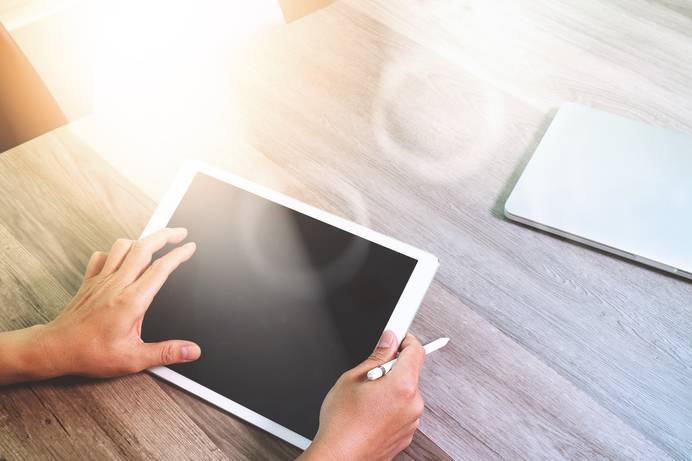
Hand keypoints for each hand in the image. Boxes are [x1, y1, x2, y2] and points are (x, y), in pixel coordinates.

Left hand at [35, 228, 199, 378]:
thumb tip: (191, 351)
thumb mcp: (134, 359)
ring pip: (123, 246)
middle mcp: (117, 285)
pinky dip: (116, 251)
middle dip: (164, 235)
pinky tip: (123, 257)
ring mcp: (101, 280)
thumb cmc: (90, 354)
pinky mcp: (90, 282)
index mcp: (131, 301)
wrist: (55, 349)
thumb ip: (166, 353)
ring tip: (155, 241)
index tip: (190, 247)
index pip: (160, 269)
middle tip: (179, 233)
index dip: (178, 255)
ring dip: (141, 239)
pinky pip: (103, 256)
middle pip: (143, 248)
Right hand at [301, 331, 425, 460]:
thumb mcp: (353, 378)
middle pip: (410, 373)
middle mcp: (413, 404)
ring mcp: (411, 422)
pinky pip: (402, 411)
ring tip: (366, 399)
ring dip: (391, 389)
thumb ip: (377, 357)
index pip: (416, 351)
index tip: (398, 336)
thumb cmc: (342, 423)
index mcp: (402, 386)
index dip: (406, 340)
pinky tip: (370, 413)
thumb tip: (388, 341)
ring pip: (405, 393)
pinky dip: (390, 407)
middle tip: (370, 374)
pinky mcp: (406, 435)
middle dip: (393, 368)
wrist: (339, 457)